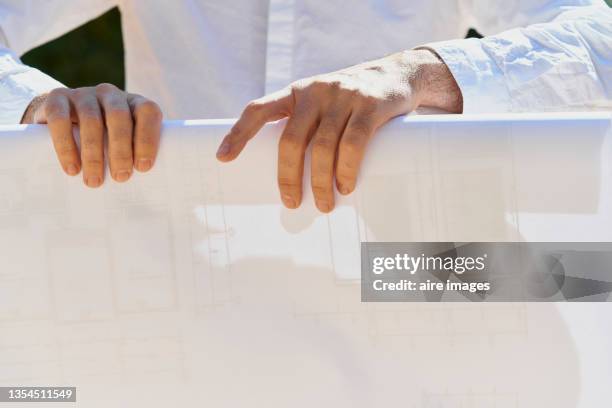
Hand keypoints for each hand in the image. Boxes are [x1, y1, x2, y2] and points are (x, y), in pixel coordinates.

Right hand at [21, 83, 162, 187]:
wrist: (60, 116)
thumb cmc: (103, 138)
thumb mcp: (122, 141)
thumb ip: (134, 154)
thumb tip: (144, 187)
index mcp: (133, 103)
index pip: (148, 112)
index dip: (148, 138)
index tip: (143, 167)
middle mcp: (110, 94)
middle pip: (119, 117)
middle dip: (121, 150)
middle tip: (120, 177)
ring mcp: (83, 94)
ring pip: (91, 120)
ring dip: (93, 154)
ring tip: (94, 181)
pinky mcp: (57, 98)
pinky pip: (60, 119)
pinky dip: (66, 146)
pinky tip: (72, 168)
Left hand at [216, 49, 461, 211]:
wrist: (398, 73)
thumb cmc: (351, 101)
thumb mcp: (322, 103)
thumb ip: (304, 123)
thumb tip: (287, 172)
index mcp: (296, 93)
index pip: (259, 109)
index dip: (238, 133)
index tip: (222, 159)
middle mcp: (315, 92)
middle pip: (291, 139)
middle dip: (288, 176)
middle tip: (292, 203)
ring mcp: (343, 96)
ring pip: (323, 146)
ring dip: (320, 181)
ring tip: (325, 204)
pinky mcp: (370, 105)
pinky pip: (354, 142)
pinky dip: (347, 169)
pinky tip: (346, 187)